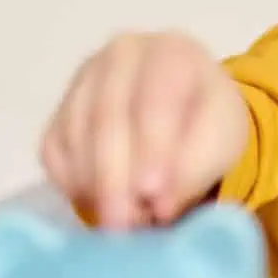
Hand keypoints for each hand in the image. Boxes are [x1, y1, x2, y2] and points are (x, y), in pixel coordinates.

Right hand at [40, 31, 248, 229]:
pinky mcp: (60, 112)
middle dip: (115, 178)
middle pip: (106, 117)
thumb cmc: (208, 125)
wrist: (184, 117)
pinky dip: (73, 184)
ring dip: (94, 186)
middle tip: (125, 225)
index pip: (156, 98)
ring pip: (75, 135)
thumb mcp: (222, 141)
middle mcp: (121, 55)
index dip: (152, 147)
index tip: (153, 193)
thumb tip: (157, 203)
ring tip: (120, 224)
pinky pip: (54, 151)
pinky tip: (99, 204)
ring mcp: (84, 80)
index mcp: (172, 51)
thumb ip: (197, 167)